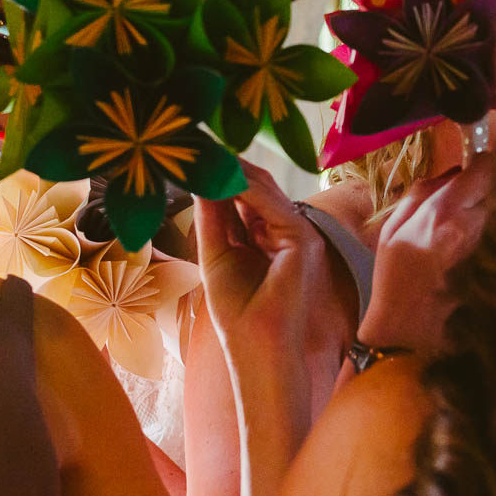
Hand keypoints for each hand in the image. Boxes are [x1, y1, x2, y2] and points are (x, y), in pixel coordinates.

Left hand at [195, 159, 336, 363]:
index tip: (193, 155)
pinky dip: (244, 187)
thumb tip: (202, 178)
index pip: (244, 195)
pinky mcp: (303, 239)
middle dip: (224, 165)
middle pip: (255, 186)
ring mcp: (298, 233)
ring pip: (263, 189)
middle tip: (195, 145)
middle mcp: (286, 231)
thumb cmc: (237, 314)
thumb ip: (213, 217)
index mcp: (267, 237)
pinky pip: (271, 203)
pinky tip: (220, 177)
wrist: (258, 350)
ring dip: (231, 169)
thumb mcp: (217, 255)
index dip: (220, 174)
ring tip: (202, 154)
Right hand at [357, 153, 491, 353]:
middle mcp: (470, 228)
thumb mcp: (392, 228)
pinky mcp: (493, 266)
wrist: (406, 324)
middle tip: (466, 200)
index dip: (483, 165)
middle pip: (494, 191)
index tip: (477, 165)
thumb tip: (451, 173)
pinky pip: (495, 238)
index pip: (483, 172)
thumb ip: (421, 194)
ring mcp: (485, 249)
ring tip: (462, 230)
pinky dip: (487, 237)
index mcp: (441, 213)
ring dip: (485, 215)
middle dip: (483, 191)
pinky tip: (467, 251)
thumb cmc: (393, 277)